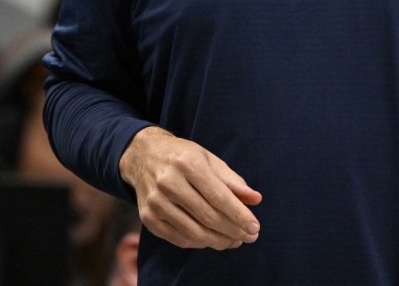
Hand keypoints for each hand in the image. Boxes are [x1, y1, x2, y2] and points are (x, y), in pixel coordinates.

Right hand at [119, 126, 261, 249]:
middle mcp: (169, 182)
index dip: (239, 215)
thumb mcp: (209, 159)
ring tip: (234, 240)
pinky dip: (199, 243)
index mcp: (189, 163)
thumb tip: (256, 199)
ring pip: (193, 232)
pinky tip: (213, 240)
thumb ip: (232, 181)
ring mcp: (156, 202)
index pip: (219, 197)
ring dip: (218, 241)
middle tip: (250, 237)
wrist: (143, 155)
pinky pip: (178, 239)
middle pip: (207, 216)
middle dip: (233, 230)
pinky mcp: (148, 217)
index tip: (255, 227)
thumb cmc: (183, 157)